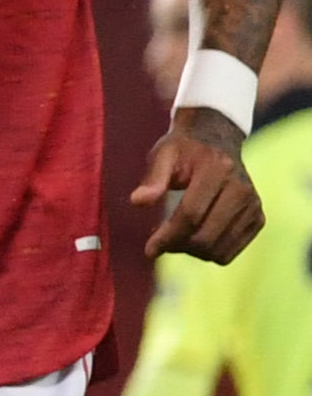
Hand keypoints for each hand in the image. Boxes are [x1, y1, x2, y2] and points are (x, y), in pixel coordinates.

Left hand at [134, 110, 262, 261]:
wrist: (217, 142)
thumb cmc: (185, 150)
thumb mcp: (163, 154)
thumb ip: (153, 178)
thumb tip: (138, 201)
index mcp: (218, 169)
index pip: (191, 215)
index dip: (168, 237)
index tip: (150, 249)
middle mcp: (242, 189)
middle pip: (205, 237)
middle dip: (177, 246)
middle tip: (160, 243)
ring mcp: (253, 205)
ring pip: (218, 250)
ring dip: (191, 252)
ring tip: (177, 237)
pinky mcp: (258, 218)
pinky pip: (230, 252)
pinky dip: (208, 253)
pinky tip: (195, 237)